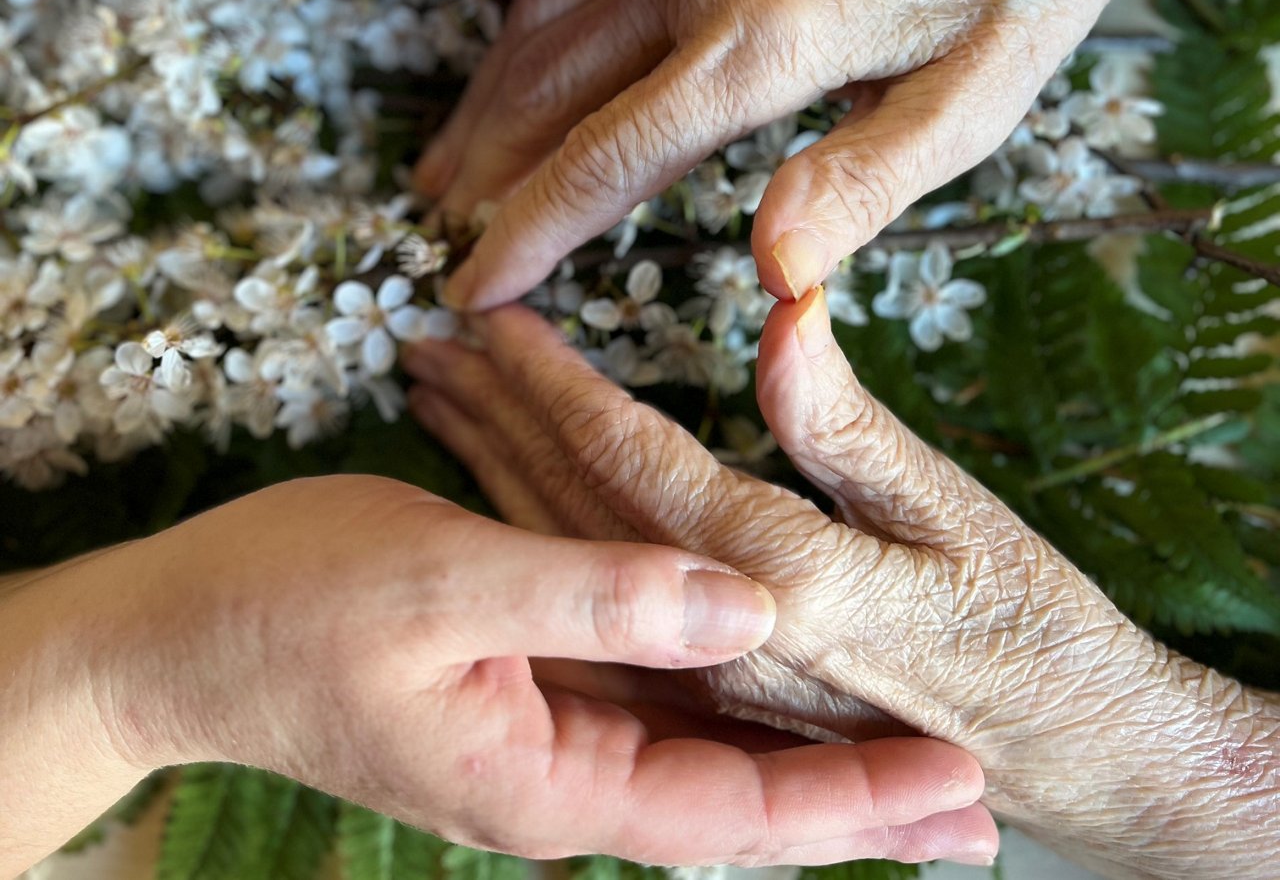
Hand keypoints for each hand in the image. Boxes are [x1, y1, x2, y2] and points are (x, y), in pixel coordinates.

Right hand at [0, 475, 999, 874]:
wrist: (182, 630)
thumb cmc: (294, 605)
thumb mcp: (446, 586)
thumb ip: (594, 594)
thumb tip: (739, 598)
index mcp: (548, 780)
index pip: (732, 820)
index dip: (850, 808)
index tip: (958, 793)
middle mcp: (559, 779)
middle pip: (736, 806)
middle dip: (854, 802)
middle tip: (975, 800)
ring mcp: (542, 738)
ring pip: (701, 754)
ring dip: (801, 750)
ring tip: (906, 751)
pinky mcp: (526, 690)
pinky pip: (646, 703)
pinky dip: (721, 694)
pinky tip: (769, 677)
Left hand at [405, 297, 1279, 878]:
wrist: (1080, 761)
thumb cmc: (1034, 635)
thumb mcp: (957, 519)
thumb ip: (848, 429)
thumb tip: (782, 312)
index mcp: (771, 585)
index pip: (624, 462)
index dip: (552, 382)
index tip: (494, 315)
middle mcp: (710, 641)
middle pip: (573, 508)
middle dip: (498, 415)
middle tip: (436, 339)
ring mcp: (702, 677)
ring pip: (569, 557)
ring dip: (497, 464)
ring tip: (441, 389)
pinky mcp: (712, 695)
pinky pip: (592, 608)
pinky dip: (534, 532)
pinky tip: (496, 485)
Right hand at [425, 0, 1279, 307]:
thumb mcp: (981, 96)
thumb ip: (869, 178)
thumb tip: (777, 272)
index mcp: (765, 41)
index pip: (611, 160)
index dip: (534, 236)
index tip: (476, 293)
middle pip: (555, 98)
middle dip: (488, 184)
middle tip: (435, 249)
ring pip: (546, 30)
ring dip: (486, 112)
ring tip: (437, 178)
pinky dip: (521, 33)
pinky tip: (497, 74)